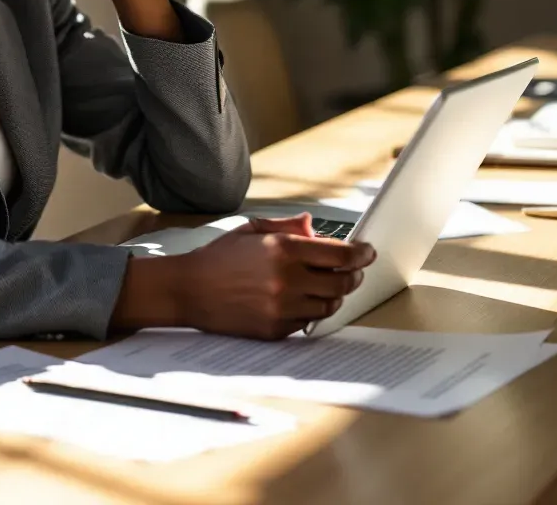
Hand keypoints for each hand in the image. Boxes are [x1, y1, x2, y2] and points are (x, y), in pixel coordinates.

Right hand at [177, 213, 375, 339]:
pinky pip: (308, 322)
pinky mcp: (276, 329)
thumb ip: (286, 226)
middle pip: (342, 282)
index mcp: (283, 249)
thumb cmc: (217, 258)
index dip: (360, 253)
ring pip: (329, 305)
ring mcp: (282, 307)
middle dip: (352, 275)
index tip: (367, 252)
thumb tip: (313, 227)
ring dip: (334, 294)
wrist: (188, 289)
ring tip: (326, 285)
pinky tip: (302, 300)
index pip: (339, 254)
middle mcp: (287, 279)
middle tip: (352, 270)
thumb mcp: (251, 231)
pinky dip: (311, 310)